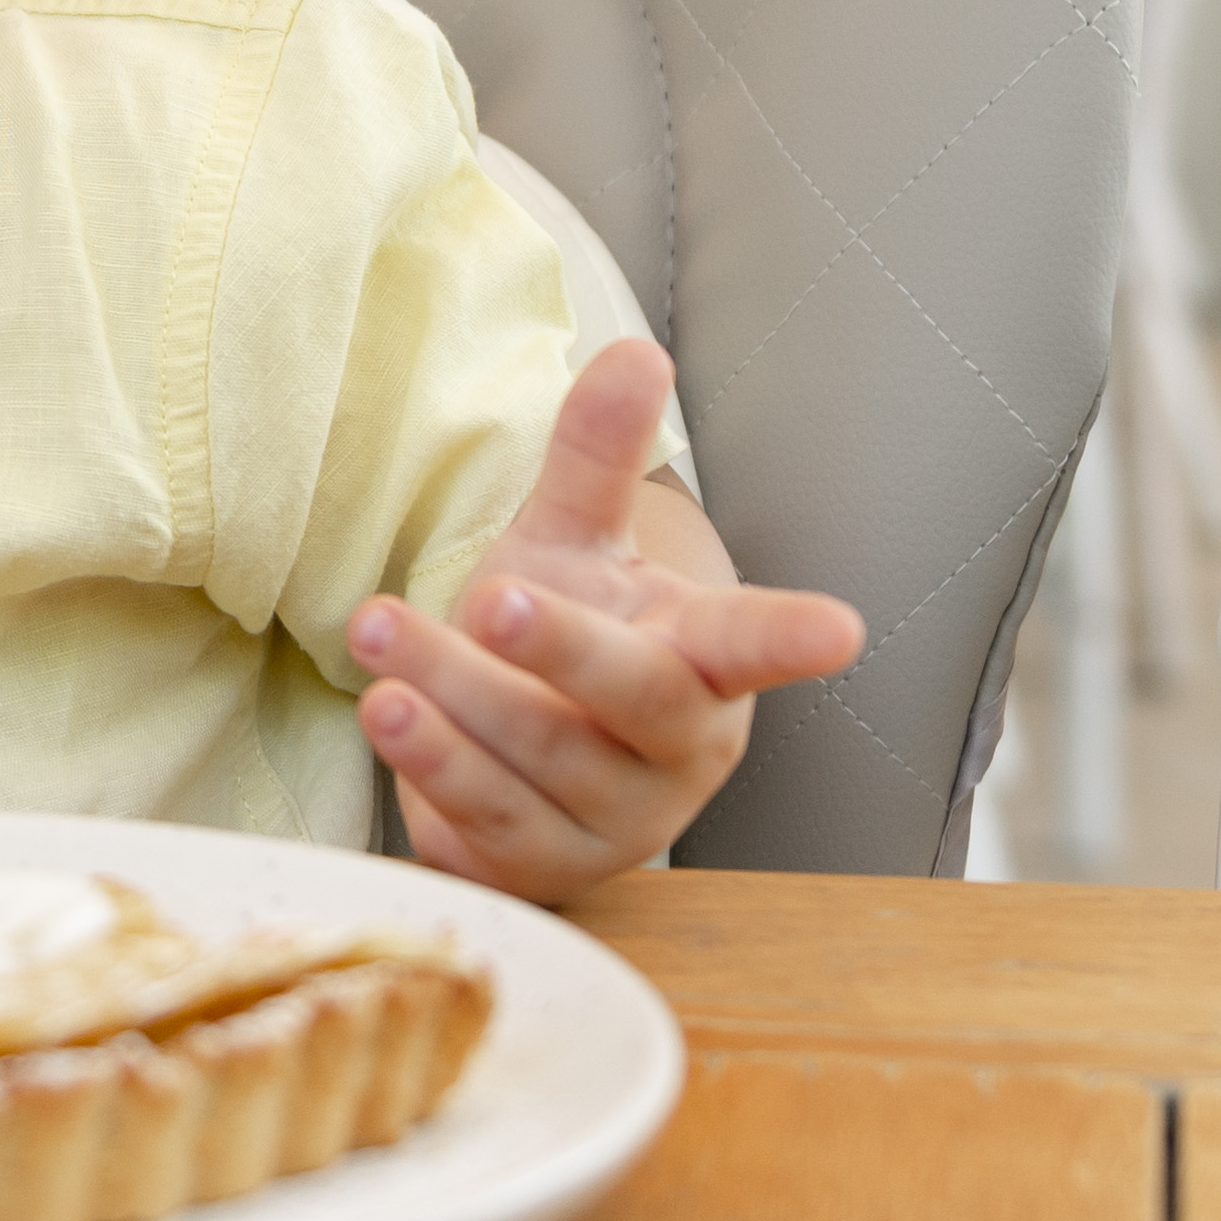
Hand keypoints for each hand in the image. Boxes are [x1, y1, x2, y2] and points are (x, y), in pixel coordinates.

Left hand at [342, 338, 864, 902]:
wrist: (520, 758)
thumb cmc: (567, 635)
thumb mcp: (578, 541)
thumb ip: (598, 455)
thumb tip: (635, 348)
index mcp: (702, 664)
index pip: (754, 646)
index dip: (792, 639)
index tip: (841, 629)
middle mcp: (672, 753)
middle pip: (630, 701)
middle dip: (557, 653)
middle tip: (488, 598)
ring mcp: (611, 823)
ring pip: (537, 767)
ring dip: (455, 708)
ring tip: (380, 649)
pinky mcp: (537, 872)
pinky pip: (484, 832)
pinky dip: (431, 778)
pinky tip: (388, 719)